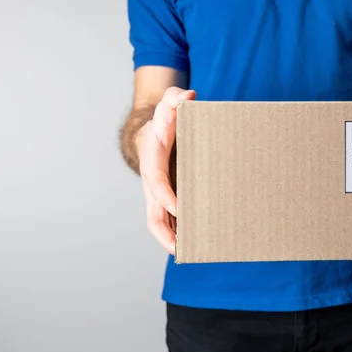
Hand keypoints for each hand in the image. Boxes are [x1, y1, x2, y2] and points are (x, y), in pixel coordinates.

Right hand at [138, 87, 195, 254]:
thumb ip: (175, 99)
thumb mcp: (169, 104)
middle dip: (165, 235)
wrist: (153, 130)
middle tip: (181, 250)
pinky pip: (171, 221)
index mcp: (153, 161)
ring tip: (194, 255)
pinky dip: (181, 234)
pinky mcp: (168, 198)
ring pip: (161, 224)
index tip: (179, 209)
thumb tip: (189, 96)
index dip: (166, 197)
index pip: (156, 182)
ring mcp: (159, 194)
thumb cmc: (165, 119)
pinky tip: (197, 244)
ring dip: (174, 241)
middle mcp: (153, 183)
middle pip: (153, 216)